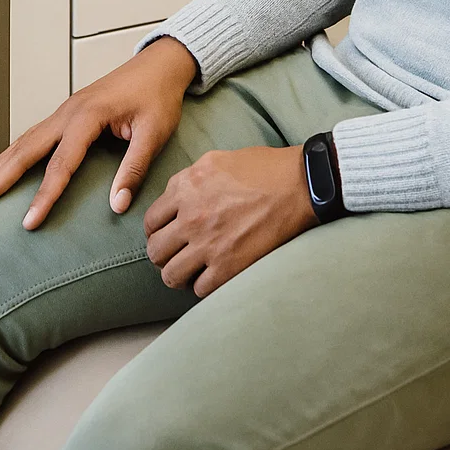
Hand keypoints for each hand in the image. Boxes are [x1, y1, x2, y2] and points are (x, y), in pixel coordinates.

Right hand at [0, 37, 197, 228]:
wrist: (160, 65)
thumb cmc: (159, 95)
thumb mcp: (155, 132)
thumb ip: (135, 168)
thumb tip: (116, 205)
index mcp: (88, 115)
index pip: (61, 164)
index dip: (44, 196)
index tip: (28, 223)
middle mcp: (68, 112)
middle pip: (24, 149)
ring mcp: (64, 111)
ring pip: (22, 142)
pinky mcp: (66, 114)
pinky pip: (32, 138)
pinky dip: (11, 157)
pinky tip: (0, 172)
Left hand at [144, 145, 317, 297]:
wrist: (298, 185)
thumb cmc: (262, 168)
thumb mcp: (215, 160)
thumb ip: (188, 180)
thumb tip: (174, 199)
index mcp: (185, 187)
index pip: (151, 222)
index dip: (157, 232)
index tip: (166, 236)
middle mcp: (191, 217)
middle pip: (156, 251)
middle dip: (164, 256)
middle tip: (177, 256)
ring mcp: (208, 243)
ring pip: (171, 275)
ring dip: (180, 275)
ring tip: (191, 271)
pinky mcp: (229, 266)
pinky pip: (200, 289)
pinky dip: (204, 285)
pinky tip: (214, 275)